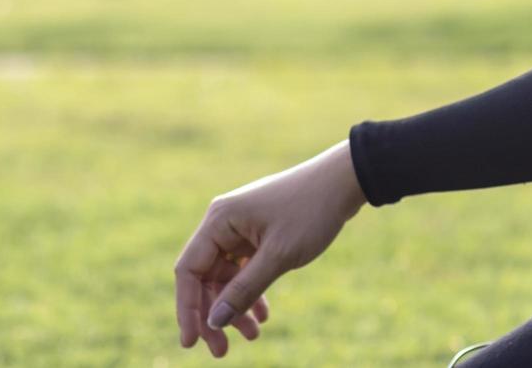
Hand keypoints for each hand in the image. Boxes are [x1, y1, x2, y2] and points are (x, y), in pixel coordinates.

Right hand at [174, 138, 367, 357]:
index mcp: (219, 221)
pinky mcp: (258, 233)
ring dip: (236, 307)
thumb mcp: (279, 256)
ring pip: (226, 276)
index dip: (187, 309)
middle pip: (205, 278)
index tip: (191, 344)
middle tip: (223, 352)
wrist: (344, 181)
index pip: (188, 271)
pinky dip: (252, 291)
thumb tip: (214, 323)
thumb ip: (244, 290)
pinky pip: (245, 268)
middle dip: (214, 315)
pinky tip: (263, 316)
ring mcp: (241, 228)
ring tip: (253, 336)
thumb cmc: (311, 211)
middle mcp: (223, 223)